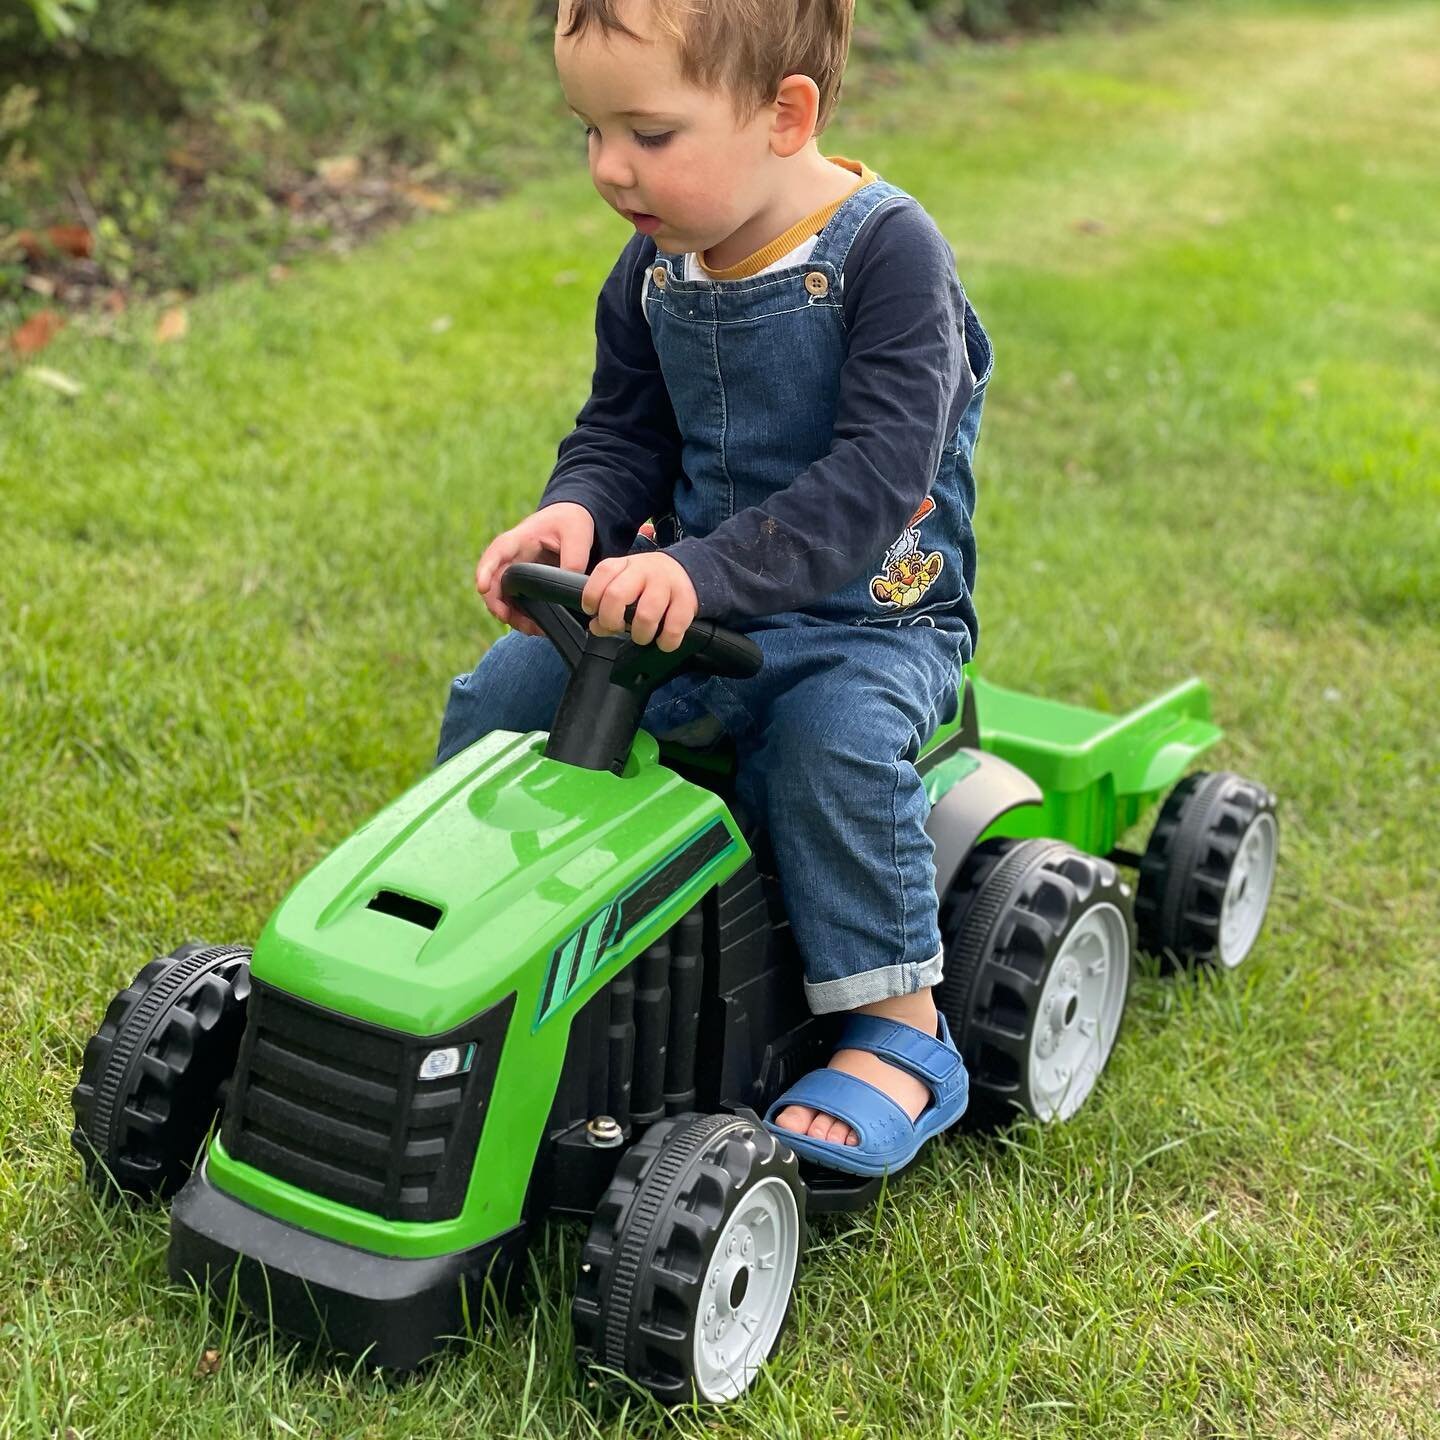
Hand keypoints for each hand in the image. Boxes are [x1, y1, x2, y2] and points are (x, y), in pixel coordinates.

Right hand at [474, 502, 593, 636]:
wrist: (570, 519)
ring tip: (531, 629)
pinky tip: (536, 627)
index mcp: (519, 539)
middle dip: (495, 603)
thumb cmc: (570, 521)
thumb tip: (568, 590)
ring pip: (501, 597)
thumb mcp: (577, 534)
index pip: (495, 554)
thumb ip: (574, 560)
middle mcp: (510, 557)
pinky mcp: (521, 584)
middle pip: (492, 582)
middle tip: (508, 619)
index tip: (481, 588)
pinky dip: (521, 617)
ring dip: (510, 615)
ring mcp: (514, 572)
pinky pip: (514, 603)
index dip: (485, 571)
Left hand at [582, 553, 698, 649]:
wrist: (690, 569)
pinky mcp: (687, 600)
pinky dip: (666, 641)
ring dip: (640, 634)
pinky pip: (673, 628)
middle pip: (616, 596)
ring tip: (642, 636)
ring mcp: (667, 584)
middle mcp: (645, 570)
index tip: (593, 611)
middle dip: (611, 620)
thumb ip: (606, 604)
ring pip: (645, 616)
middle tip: (616, 627)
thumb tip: (597, 627)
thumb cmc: (650, 583)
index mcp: (626, 564)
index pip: (603, 573)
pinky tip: (663, 640)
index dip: (592, 596)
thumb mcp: (626, 583)